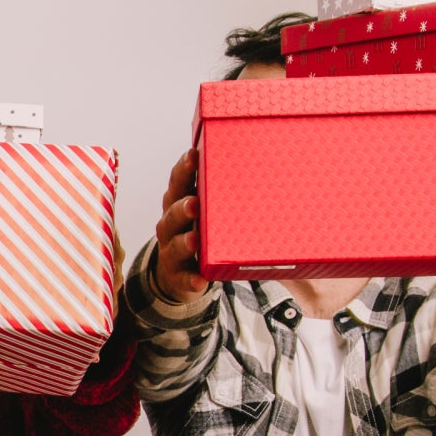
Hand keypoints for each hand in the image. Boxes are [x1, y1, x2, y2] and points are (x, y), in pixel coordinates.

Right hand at [150, 149, 209, 304]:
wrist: (179, 274)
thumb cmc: (202, 233)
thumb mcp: (208, 211)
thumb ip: (223, 192)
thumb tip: (265, 166)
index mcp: (178, 203)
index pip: (178, 183)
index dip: (183, 170)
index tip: (193, 155)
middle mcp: (170, 225)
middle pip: (172, 213)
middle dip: (182, 207)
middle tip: (194, 202)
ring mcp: (172, 252)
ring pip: (174, 245)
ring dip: (183, 241)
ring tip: (193, 240)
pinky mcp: (179, 277)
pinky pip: (185, 279)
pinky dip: (191, 279)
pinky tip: (200, 280)